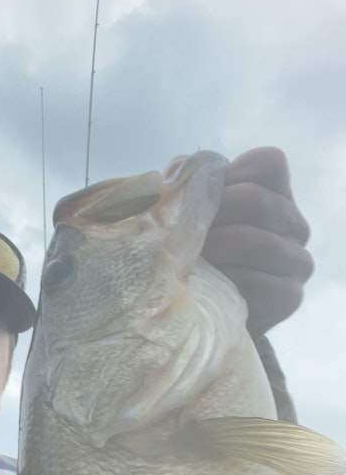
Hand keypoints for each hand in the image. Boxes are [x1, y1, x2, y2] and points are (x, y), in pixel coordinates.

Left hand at [202, 147, 313, 336]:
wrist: (204, 312)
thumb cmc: (195, 253)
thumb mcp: (187, 214)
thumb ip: (185, 185)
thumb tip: (178, 170)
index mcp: (275, 194)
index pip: (269, 162)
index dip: (230, 174)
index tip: (201, 196)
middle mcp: (294, 224)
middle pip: (257, 201)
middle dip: (212, 214)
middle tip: (184, 233)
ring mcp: (297, 260)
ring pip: (258, 241)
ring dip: (215, 249)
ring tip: (189, 258)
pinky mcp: (289, 296)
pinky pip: (261, 282)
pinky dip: (228, 281)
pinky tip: (208, 284)